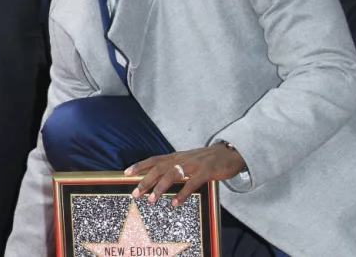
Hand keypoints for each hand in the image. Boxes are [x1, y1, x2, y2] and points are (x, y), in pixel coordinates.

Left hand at [125, 144, 244, 206]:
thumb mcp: (188, 160)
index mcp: (176, 156)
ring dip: (160, 188)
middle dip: (145, 181)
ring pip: (172, 175)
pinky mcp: (206, 171)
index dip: (139, 165)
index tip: (126, 173)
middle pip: (158, 169)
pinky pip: (191, 183)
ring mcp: (193, 164)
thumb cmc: (207, 159)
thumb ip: (175, 167)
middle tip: (135, 193)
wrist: (230, 153)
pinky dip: (182, 193)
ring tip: (151, 200)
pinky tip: (175, 203)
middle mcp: (181, 159)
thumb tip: (159, 177)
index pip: (153, 160)